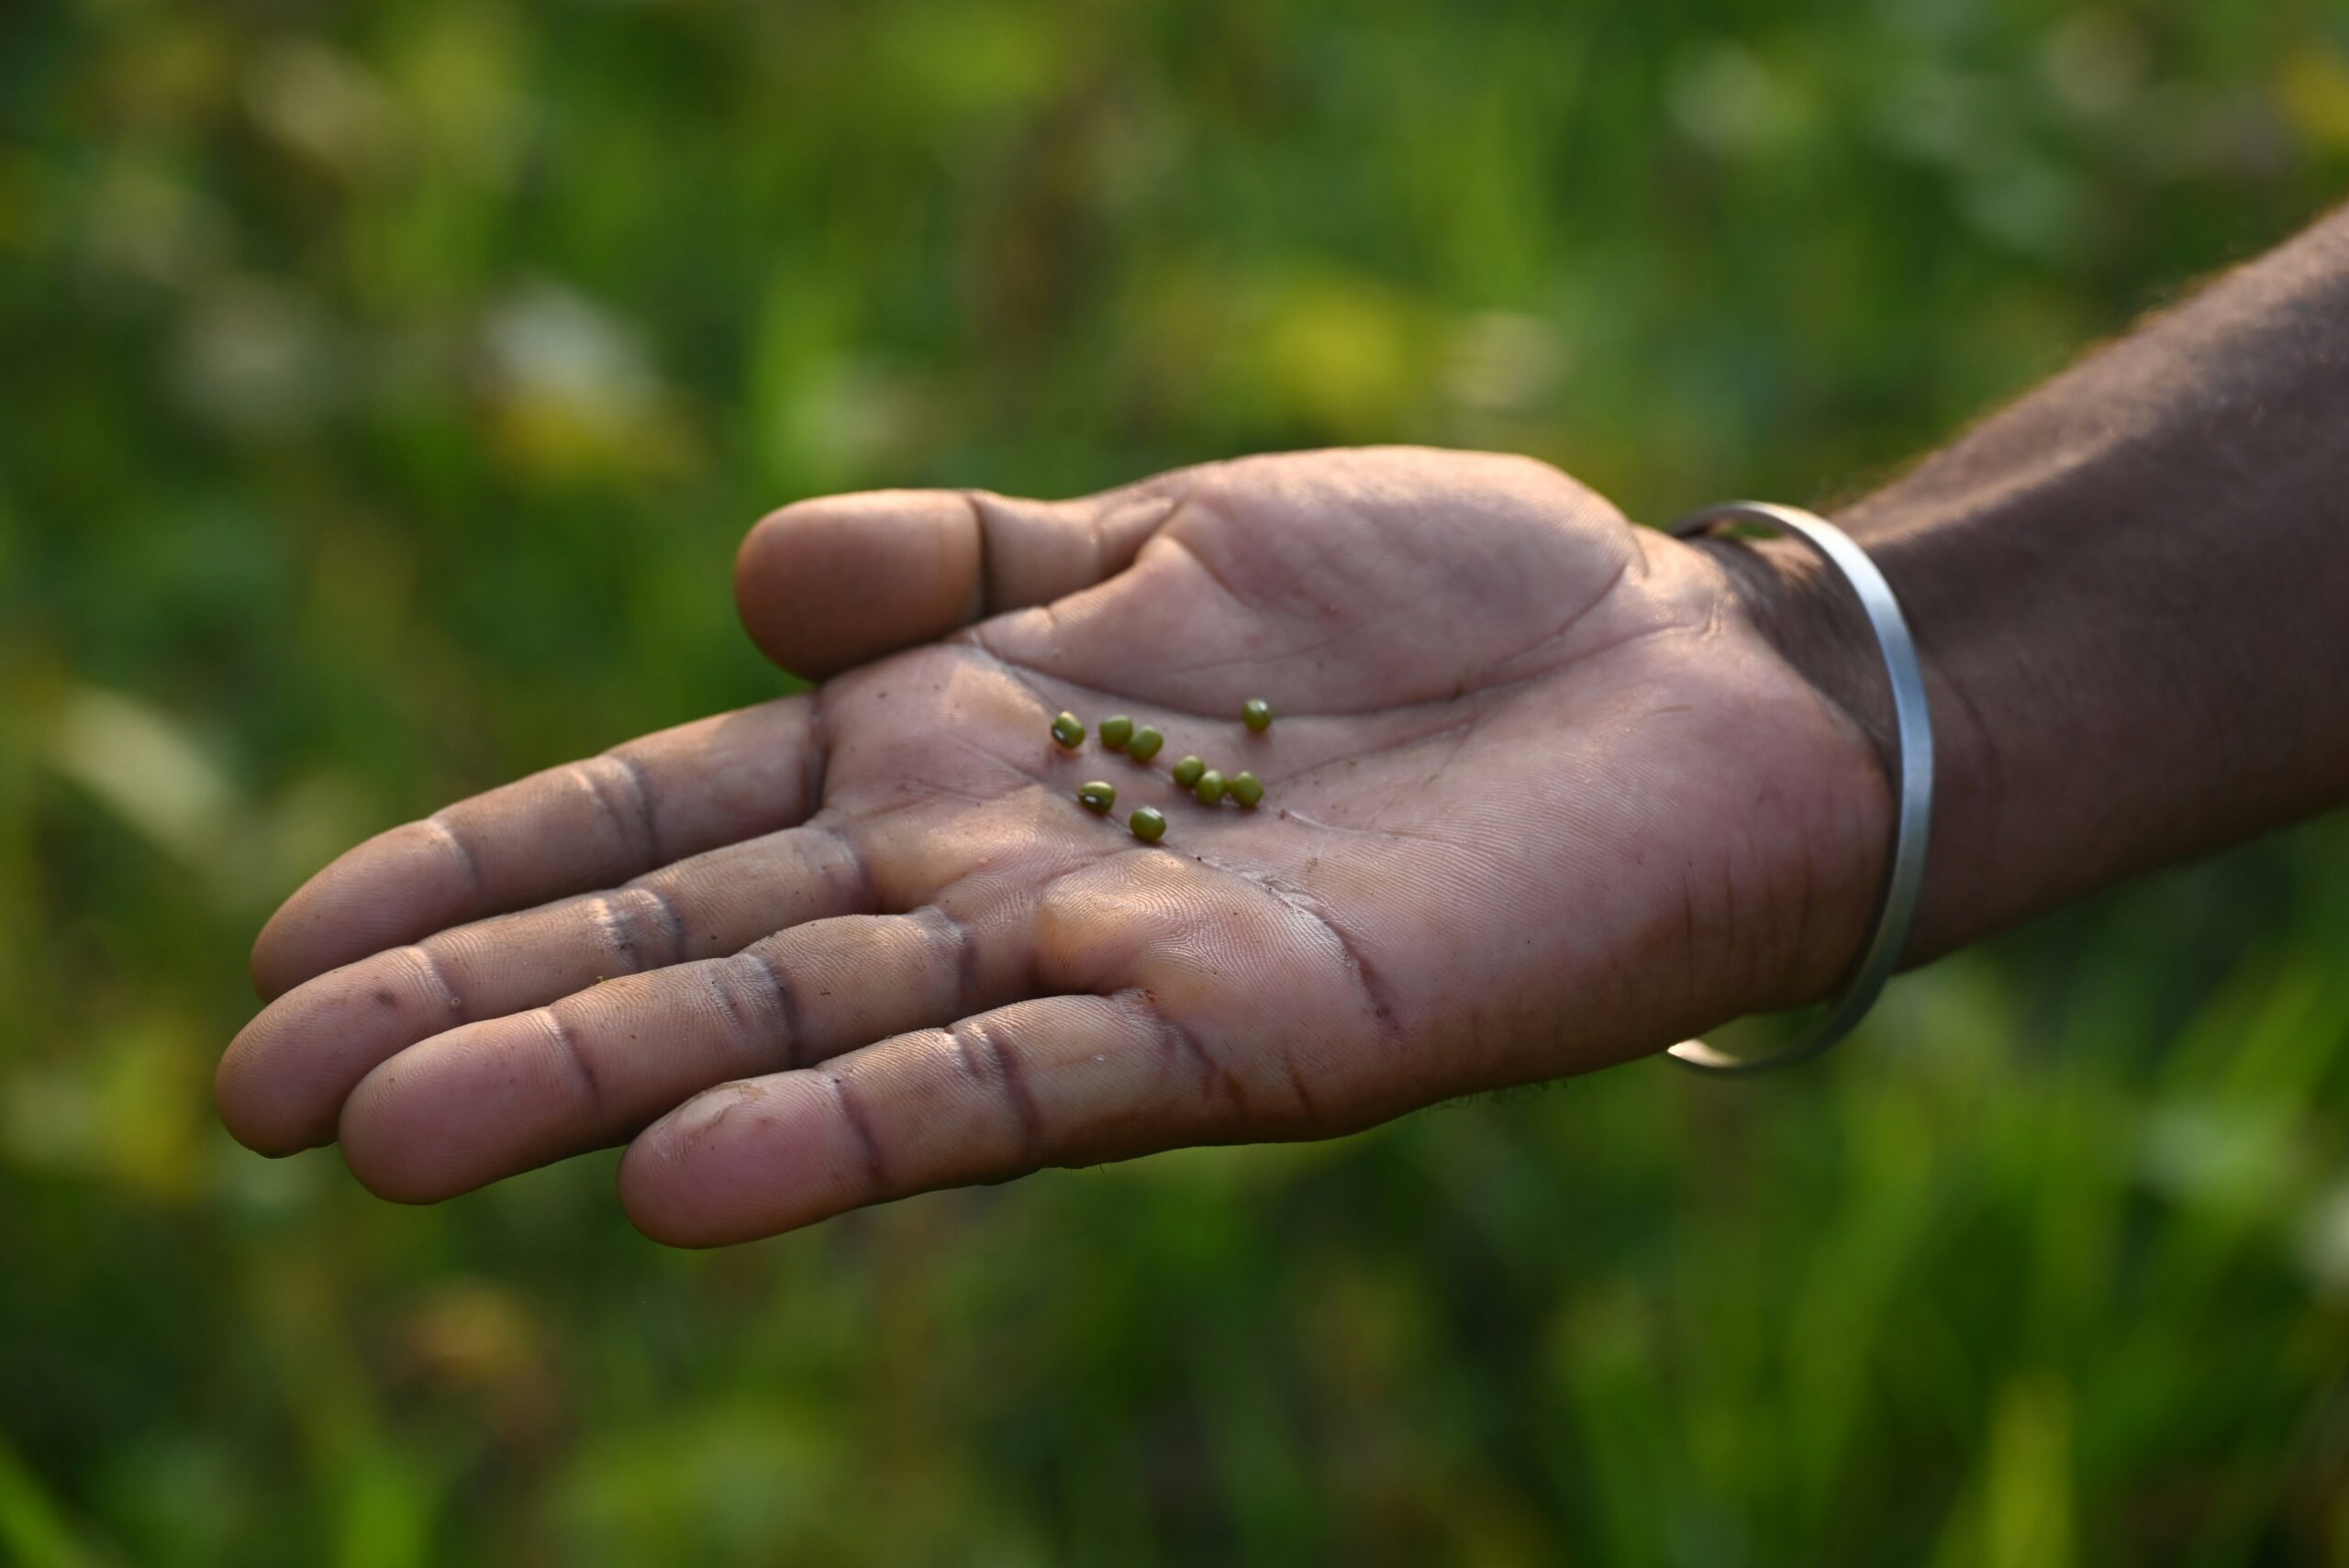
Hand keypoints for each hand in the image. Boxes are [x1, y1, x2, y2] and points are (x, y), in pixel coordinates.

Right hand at [217, 447, 1889, 1244]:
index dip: (484, 878)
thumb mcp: (1166, 531)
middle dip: (488, 1015)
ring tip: (406, 1147)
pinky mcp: (1250, 1028)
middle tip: (263, 1102)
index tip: (291, 946)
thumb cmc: (1426, 601)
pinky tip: (699, 1185)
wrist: (1675, 681)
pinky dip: (865, 1136)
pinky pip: (1028, 1088)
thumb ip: (963, 560)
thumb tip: (749, 573)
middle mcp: (996, 879)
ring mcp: (1110, 963)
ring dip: (615, 1091)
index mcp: (951, 751)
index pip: (670, 825)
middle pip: (705, 953)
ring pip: (822, 1038)